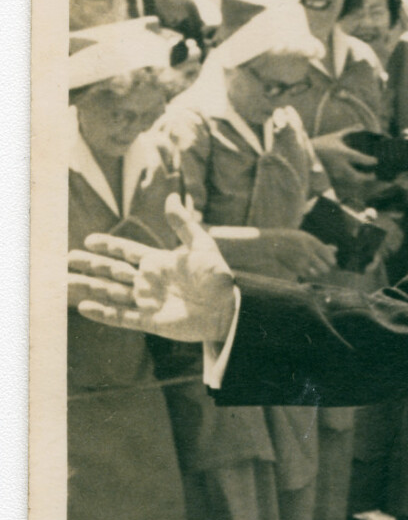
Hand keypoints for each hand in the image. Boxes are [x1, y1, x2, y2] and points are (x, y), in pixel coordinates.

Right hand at [68, 193, 236, 345]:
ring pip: (112, 293)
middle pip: (113, 272)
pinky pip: (122, 317)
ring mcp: (148, 302)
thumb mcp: (201, 245)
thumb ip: (183, 225)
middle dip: (90, 265)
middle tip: (67, 258)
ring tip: (66, 283)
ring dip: (89, 288)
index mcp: (159, 262)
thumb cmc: (218, 276)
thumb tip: (170, 198)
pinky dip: (103, 313)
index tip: (89, 240)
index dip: (109, 246)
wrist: (228, 308)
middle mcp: (149, 282)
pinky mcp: (151, 322)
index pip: (127, 252)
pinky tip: (84, 308)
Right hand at [253, 229, 338, 281]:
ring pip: (317, 273)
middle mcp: (308, 252)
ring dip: (317, 272)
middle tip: (322, 267)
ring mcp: (302, 261)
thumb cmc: (294, 240)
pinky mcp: (295, 268)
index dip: (331, 260)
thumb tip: (336, 250)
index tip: (328, 261)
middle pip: (325, 268)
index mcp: (313, 243)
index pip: (329, 257)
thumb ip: (322, 246)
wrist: (274, 243)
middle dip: (325, 269)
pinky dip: (308, 274)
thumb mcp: (308, 239)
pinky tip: (305, 269)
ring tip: (313, 268)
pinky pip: (308, 276)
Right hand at [312, 131, 383, 201]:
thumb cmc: (318, 147)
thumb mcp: (333, 137)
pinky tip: (358, 187)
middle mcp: (341, 169)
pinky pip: (346, 192)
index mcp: (343, 155)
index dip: (373, 161)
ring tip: (369, 180)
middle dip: (370, 177)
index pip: (364, 160)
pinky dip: (354, 190)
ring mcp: (336, 179)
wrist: (300, 159)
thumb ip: (349, 132)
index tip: (376, 160)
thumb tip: (361, 127)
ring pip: (354, 186)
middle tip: (375, 174)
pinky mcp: (331, 187)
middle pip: (361, 178)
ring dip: (363, 184)